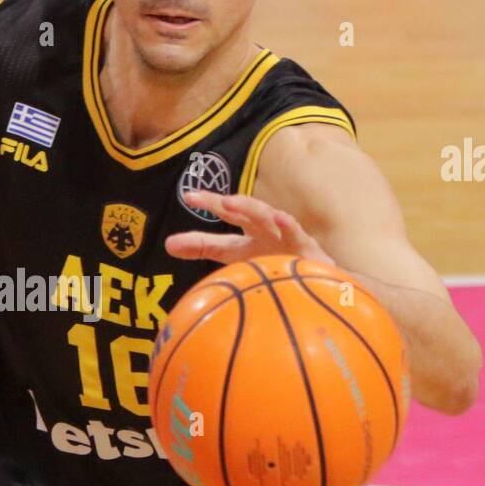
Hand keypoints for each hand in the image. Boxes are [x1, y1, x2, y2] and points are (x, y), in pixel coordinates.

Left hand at [166, 190, 334, 266]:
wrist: (317, 287)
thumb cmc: (274, 270)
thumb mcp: (235, 260)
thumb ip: (203, 249)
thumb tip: (167, 244)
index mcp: (249, 237)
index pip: (225, 222)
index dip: (207, 211)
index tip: (188, 198)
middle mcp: (266, 232)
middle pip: (245, 212)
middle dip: (225, 203)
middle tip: (203, 198)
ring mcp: (287, 238)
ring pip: (267, 218)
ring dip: (250, 208)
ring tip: (230, 203)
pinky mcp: (308, 250)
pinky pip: (297, 235)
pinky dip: (287, 225)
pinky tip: (278, 218)